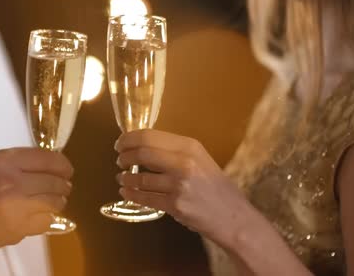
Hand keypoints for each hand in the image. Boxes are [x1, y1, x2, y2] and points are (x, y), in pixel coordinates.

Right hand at [0, 147, 72, 251]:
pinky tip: (40, 214)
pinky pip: (46, 221)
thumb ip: (16, 162)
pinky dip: (47, 217)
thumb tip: (43, 164)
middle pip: (54, 180)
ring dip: (58, 200)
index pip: (46, 158)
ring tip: (54, 200)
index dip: (62, 164)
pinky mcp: (20, 228)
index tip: (65, 168)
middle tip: (63, 185)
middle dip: (62, 183)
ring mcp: (19, 207)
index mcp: (4, 161)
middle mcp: (15, 181)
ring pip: (55, 201)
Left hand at [115, 129, 250, 247]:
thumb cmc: (216, 188)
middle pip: (142, 153)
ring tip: (122, 177)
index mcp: (190, 147)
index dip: (129, 139)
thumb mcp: (201, 160)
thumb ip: (175, 152)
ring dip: (126, 177)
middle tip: (119, 159)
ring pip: (140, 178)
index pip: (150, 136)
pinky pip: (144, 198)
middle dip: (124, 156)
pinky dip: (131, 194)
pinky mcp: (175, 205)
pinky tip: (126, 192)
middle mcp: (184, 162)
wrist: (234, 218)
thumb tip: (143, 145)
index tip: (120, 143)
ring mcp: (179, 184)